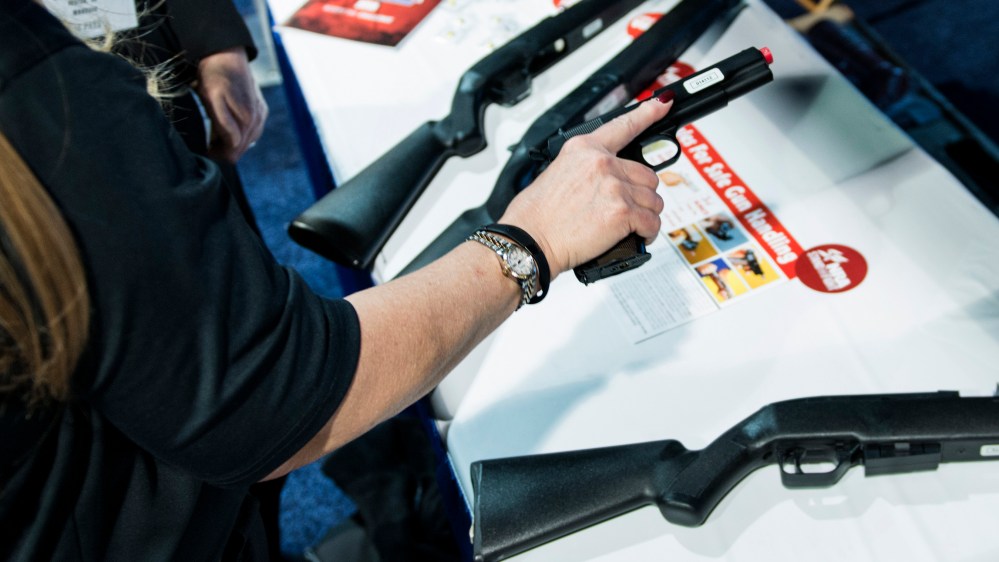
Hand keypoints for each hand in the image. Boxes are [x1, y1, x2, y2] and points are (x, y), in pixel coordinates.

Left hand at [195, 47, 268, 163]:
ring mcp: (260, 115)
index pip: (233, 153)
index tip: (204, 148)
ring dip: (231, 141)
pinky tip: (229, 126)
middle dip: (224, 149)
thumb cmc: (215, 76)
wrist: (226, 53)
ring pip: (247, 141)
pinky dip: (240, 132)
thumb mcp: (212, 99)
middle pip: (240, 149)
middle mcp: (257, 121)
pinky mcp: (261, 109)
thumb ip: (224, 124)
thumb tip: (234, 145)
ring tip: (215, 134)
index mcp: (246, 121)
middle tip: (207, 141)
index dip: (217, 154)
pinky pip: (252, 130)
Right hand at [499, 97, 672, 275]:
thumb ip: (586, 170)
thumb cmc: (535, 215)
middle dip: (641, 195)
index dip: (648, 113)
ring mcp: (614, 186)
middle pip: (647, 175)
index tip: (662, 104)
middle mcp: (602, 163)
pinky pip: (652, 222)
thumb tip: (606, 182)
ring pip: (653, 200)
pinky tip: (638, 236)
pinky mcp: (622, 212)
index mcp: (584, 148)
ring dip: (646, 215)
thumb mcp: (556, 174)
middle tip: (625, 210)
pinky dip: (648, 233)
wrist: (529, 240)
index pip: (624, 125)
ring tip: (629, 226)